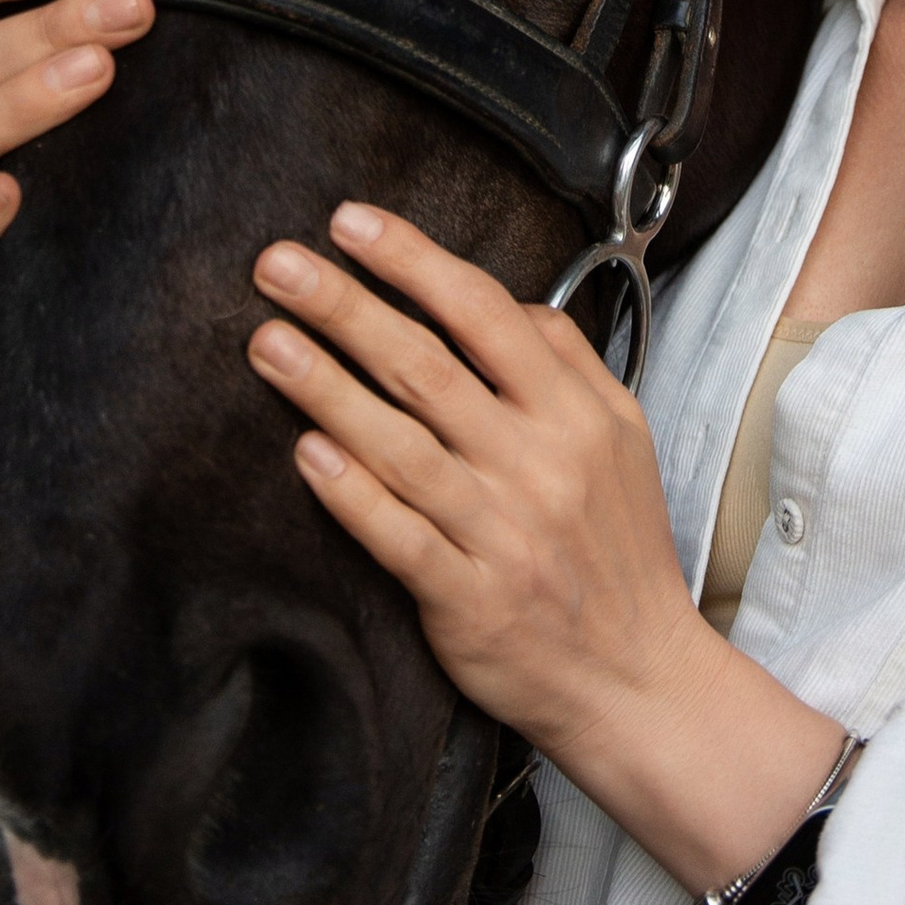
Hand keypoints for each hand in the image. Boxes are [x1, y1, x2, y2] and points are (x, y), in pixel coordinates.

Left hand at [249, 206, 845, 897]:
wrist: (639, 681)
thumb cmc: (619, 553)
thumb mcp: (623, 439)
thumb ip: (567, 363)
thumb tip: (503, 301)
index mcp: (575, 416)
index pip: (485, 314)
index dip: (413, 262)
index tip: (350, 224)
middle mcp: (539, 465)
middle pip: (427, 367)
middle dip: (346, 306)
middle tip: (278, 265)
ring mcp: (502, 533)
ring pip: (402, 446)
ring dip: (326, 388)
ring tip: (266, 343)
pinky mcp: (468, 600)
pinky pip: (400, 538)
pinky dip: (352, 494)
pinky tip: (306, 453)